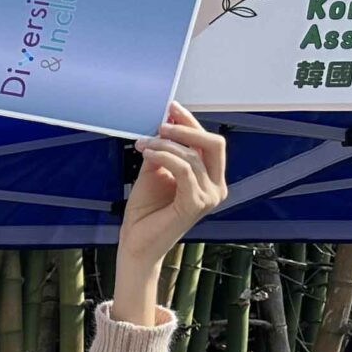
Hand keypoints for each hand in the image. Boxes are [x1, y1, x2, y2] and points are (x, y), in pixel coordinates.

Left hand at [112, 104, 228, 322]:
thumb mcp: (154, 173)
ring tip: (143, 144)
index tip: (171, 108)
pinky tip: (147, 153)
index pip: (209, 143)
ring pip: (193, 156)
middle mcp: (216, 187)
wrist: (136, 244)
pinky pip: (183, 170)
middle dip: (187, 128)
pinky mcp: (195, 204)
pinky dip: (164, 157)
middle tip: (161, 122)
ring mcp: (209, 197)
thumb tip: (163, 123)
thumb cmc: (145, 212)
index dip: (191, 122)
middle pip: (214, 144)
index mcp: (211, 179)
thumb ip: (163, 151)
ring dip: (165, 145)